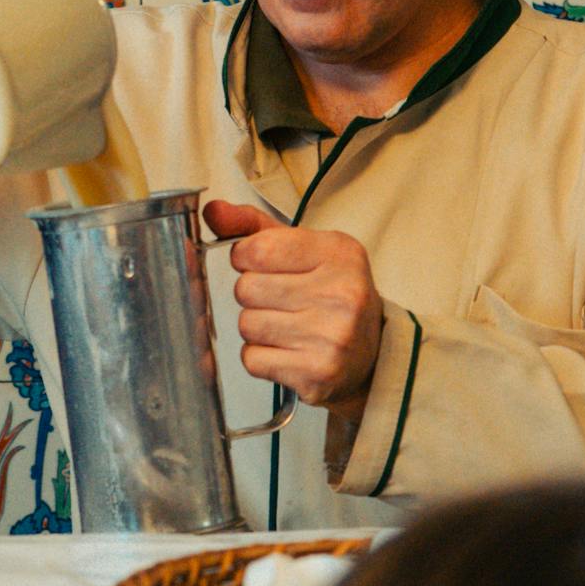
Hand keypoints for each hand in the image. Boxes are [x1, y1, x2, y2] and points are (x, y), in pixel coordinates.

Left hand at [205, 199, 383, 423]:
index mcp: (338, 253)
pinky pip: (252, 359)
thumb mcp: (304, 248)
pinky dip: (261, 356)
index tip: (261, 264)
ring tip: (286, 325)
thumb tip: (213, 211)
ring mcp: (331, 338)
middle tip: (280, 300)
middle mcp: (340, 294)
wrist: (371, 353)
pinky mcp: (316, 374)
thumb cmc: (330, 293)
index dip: (246, 257)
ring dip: (256, 326)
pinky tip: (287, 349)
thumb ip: (255, 227)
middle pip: (247, 288)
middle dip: (253, 294)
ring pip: (247, 325)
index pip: (259, 249)